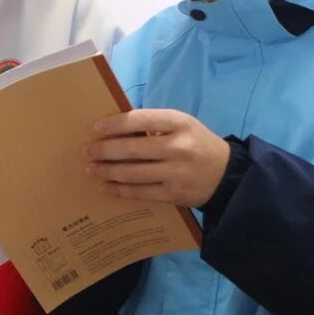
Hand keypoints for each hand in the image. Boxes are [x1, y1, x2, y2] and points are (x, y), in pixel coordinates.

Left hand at [83, 109, 230, 206]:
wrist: (227, 174)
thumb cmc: (197, 143)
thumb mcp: (182, 124)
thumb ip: (154, 124)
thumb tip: (116, 129)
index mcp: (179, 123)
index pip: (140, 120)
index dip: (115, 124)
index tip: (96, 128)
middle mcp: (178, 147)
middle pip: (132, 149)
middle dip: (104, 150)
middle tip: (87, 151)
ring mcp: (176, 173)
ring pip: (132, 173)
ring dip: (107, 171)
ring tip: (91, 169)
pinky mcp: (174, 194)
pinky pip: (140, 192)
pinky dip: (119, 190)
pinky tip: (105, 187)